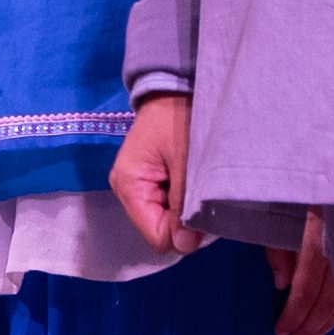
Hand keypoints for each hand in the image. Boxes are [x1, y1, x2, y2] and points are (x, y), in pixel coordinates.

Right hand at [113, 95, 193, 252]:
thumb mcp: (185, 163)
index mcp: (129, 186)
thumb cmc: (179, 119)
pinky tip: (193, 181)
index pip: (155, 235)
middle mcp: (128, 191)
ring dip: (185, 209)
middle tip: (205, 195)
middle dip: (184, 221)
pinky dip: (184, 199)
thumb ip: (183, 206)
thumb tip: (185, 247)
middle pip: (159, 230)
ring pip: (166, 219)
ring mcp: (138, 186)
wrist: (175, 87)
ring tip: (200, 184)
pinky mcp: (150, 180)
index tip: (205, 215)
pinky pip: (168, 205)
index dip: (182, 233)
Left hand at [278, 210, 333, 334]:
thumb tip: (282, 284)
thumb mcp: (282, 205)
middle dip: (310, 324)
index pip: (307, 284)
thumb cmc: (306, 178)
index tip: (281, 331)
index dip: (294, 313)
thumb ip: (277, 246)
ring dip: (328, 321)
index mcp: (321, 229)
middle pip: (329, 296)